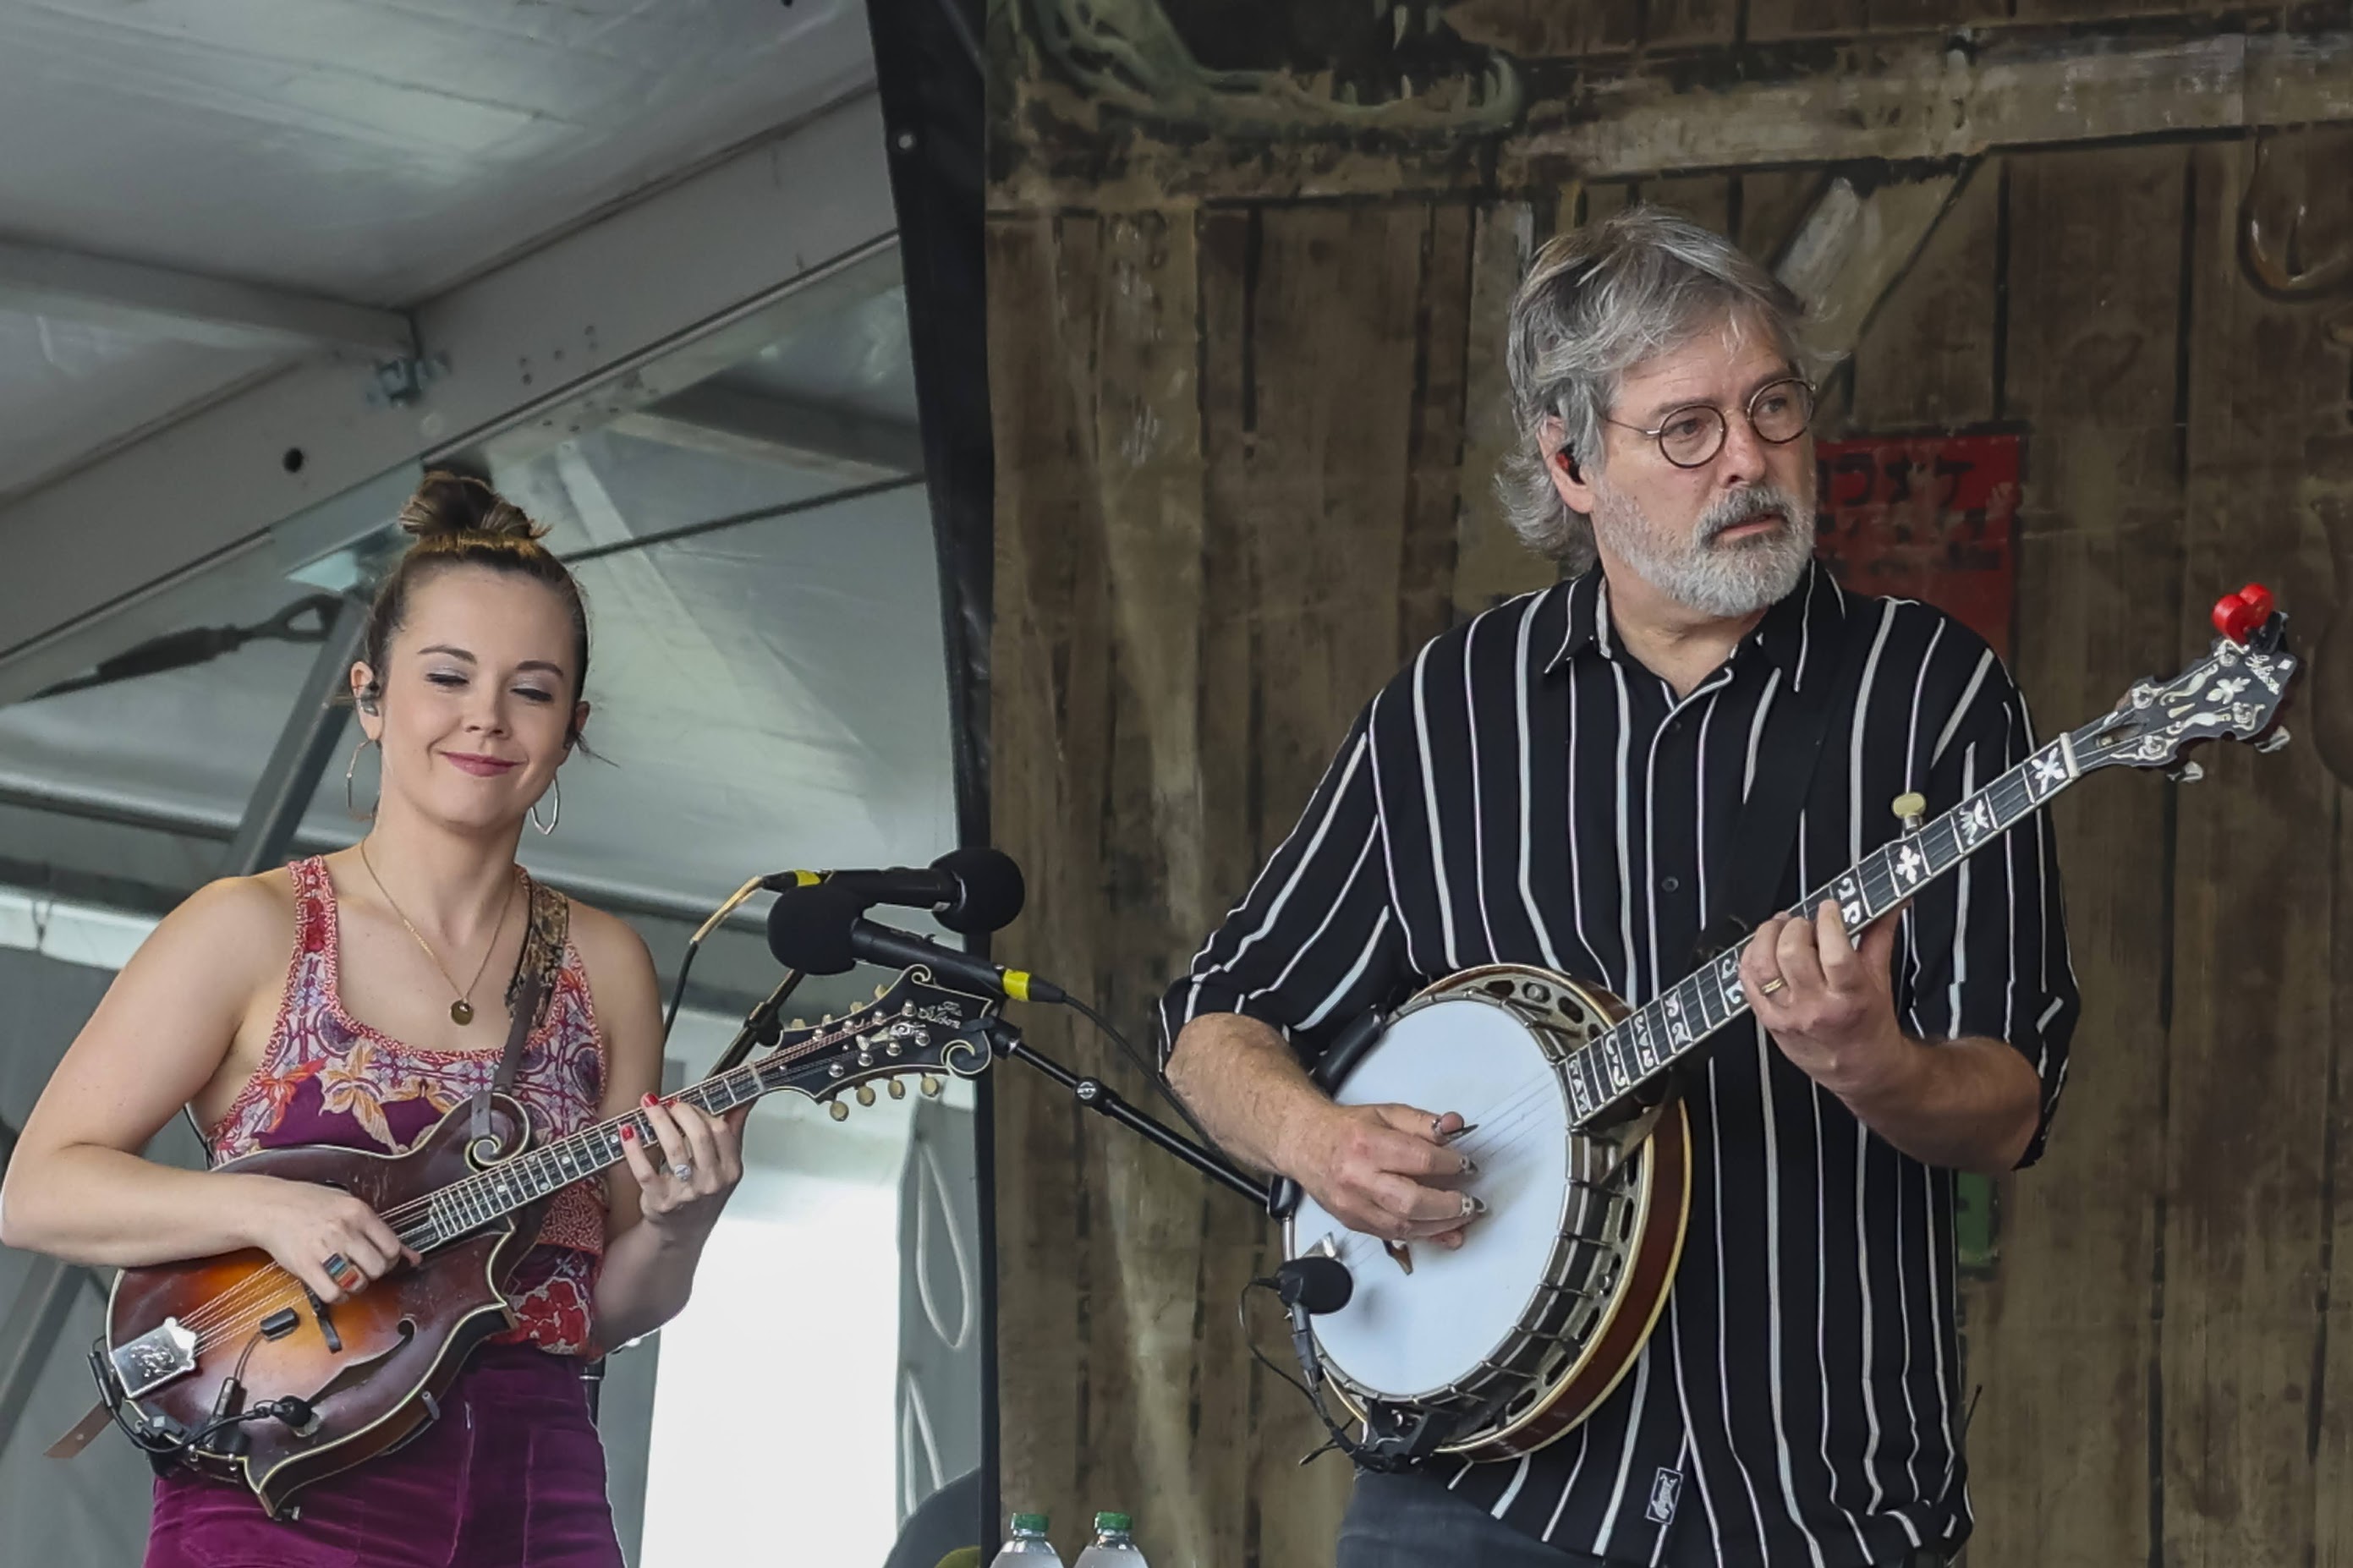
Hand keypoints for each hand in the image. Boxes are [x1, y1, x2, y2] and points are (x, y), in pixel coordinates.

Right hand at [237, 1174, 418, 1304]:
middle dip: (375, 1273)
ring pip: (359, 1282)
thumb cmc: (310, 1204)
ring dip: (357, 1285)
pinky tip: (335, 1286)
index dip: (390, 1259)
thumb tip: (413, 1255)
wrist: (270, 1207)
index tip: (381, 1258)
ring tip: (349, 1277)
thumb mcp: (349, 1205)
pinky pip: (333, 1293)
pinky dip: (338, 1296)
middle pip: (378, 1267)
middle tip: (364, 1268)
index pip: (392, 1246)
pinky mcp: (305, 1266)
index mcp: (358, 1211)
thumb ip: (380, 1230)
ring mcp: (324, 1249)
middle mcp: (344, 1229)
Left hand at [620, 1094, 748, 1237]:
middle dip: (681, 1111)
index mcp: (730, 1170)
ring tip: (648, 1106)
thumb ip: (734, 1131)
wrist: (682, 1232)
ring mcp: (686, 1193)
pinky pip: (645, 1170)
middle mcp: (711, 1182)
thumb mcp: (726, 1166)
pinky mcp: (660, 1200)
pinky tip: (628, 1132)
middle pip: (699, 1136)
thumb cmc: (704, 1195)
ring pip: (673, 1148)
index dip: (702, 1111)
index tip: (687, 1103)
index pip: (721, 1130)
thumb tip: (743, 1100)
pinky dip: (634, 1148)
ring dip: (658, 1120)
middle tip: (668, 1103)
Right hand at [1284, 1102, 1479, 1248]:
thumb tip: (1454, 1126)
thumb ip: (1423, 1122)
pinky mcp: (1353, 1222)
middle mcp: (1358, 1178)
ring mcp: (1353, 1205)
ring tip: (1462, 1219)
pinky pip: (1393, 1235)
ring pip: (1403, 1226)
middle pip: (1411, 1201)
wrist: (1306, 1144)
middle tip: (1471, 1202)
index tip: (1467, 1165)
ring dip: (1440, 1226)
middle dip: (1449, 1205)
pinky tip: (1441, 1231)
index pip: (1419, 1159)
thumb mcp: (1387, 1113)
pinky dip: (1421, 1235)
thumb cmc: (1345, 1130)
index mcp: (1367, 1145)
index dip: (1451, 1164)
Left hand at [1741, 898, 1913, 1098]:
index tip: (1829, 907)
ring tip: (1780, 929)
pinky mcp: (1768, 1021)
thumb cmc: (1870, 1026)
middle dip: (1795, 926)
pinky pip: (1747, 982)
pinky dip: (1751, 957)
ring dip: (1766, 936)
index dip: (1828, 921)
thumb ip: (1879, 935)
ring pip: (1762, 966)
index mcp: (1851, 996)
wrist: (1860, 1070)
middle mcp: (1817, 1007)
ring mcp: (1788, 1015)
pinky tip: (1764, 949)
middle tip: (1804, 923)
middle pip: (1792, 953)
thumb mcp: (1880, 979)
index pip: (1834, 951)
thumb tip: (1889, 902)